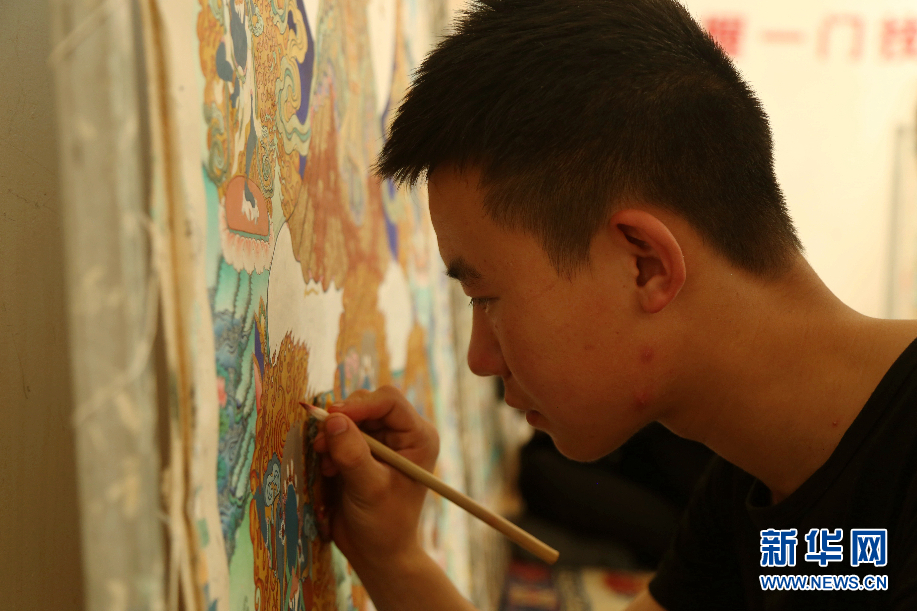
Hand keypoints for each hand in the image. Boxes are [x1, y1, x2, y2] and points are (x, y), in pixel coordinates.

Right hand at [312, 386, 439, 571]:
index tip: (332, 417)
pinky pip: (341, 432)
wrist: (376, 551)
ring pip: (351, 416)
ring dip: (332, 435)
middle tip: (321, 444)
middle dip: (342, 420)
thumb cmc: (384, 524)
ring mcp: (383, 440)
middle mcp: (403, 433)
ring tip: (326, 463)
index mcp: (418, 437)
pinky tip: (328, 468)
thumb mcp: (369, 489)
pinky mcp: (364, 449)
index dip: (359, 404)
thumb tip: (333, 420)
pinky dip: (329, 445)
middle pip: (367, 403)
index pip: (389, 401)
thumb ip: (353, 454)